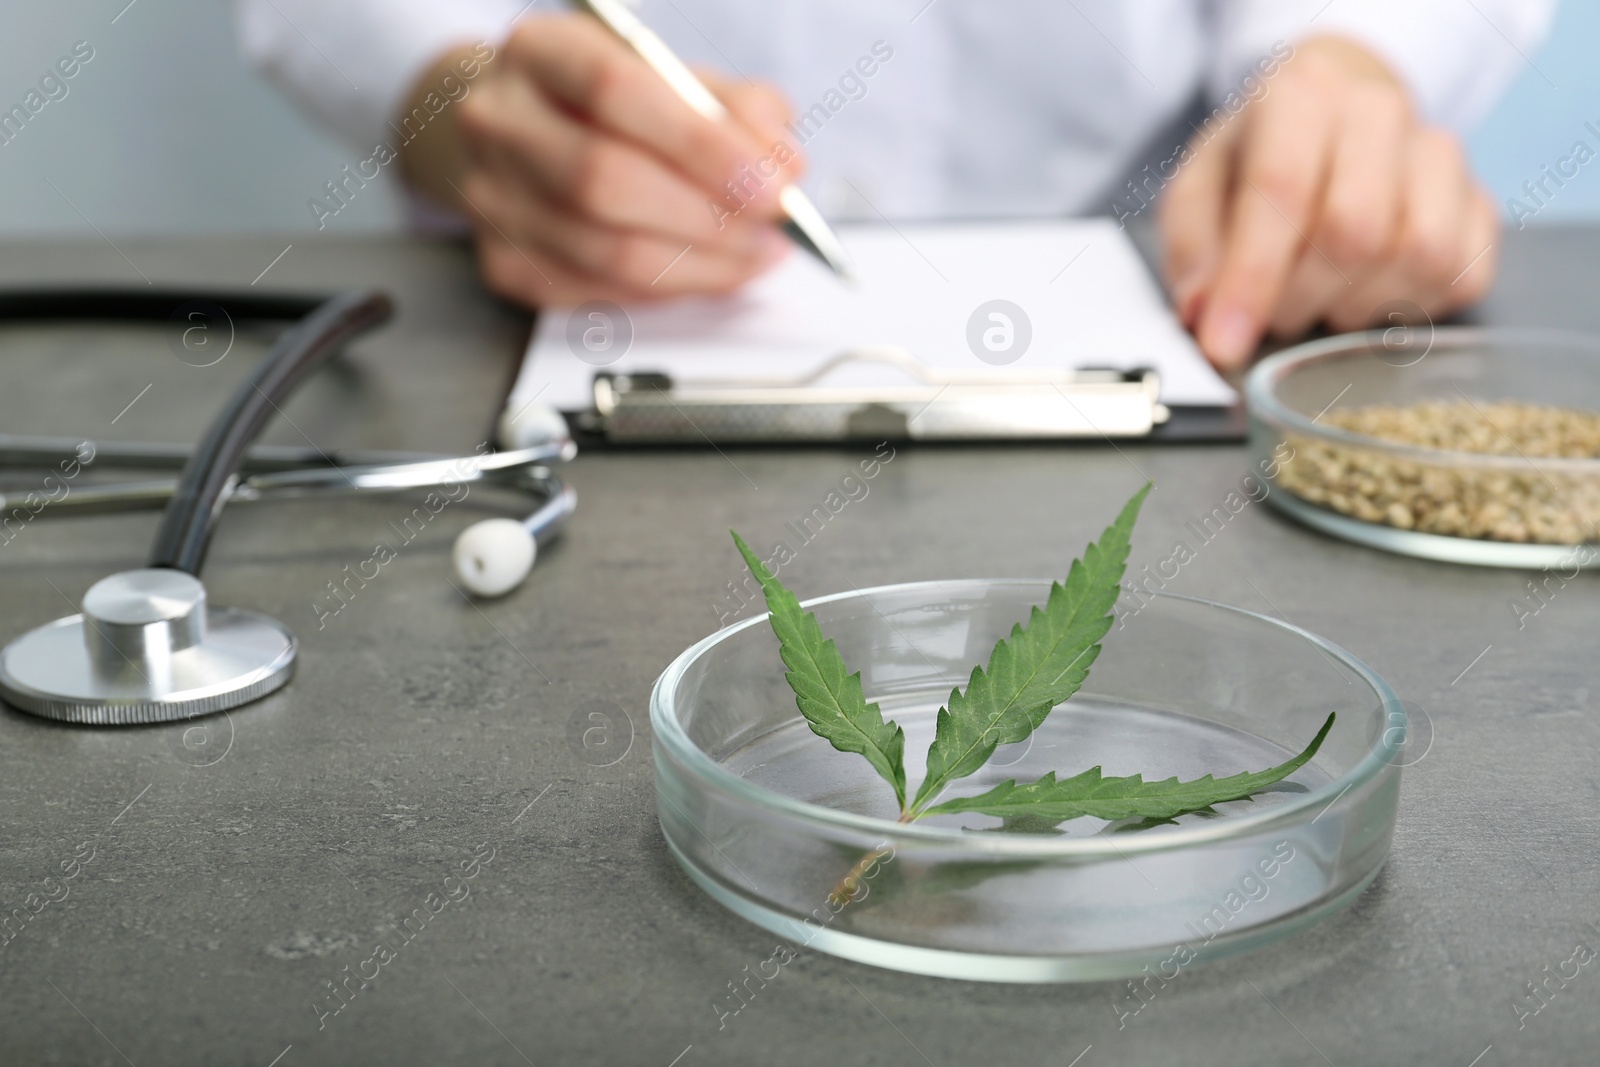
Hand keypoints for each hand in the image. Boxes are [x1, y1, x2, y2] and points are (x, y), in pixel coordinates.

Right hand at [401, 16, 802, 305]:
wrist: (515, 131)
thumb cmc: (602, 102)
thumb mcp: (670, 74)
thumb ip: (733, 106)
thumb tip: (784, 163)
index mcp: (539, 51)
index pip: (616, 91)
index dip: (702, 144)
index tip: (770, 183)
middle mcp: (500, 122)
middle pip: (605, 181)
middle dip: (707, 215)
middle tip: (771, 226)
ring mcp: (492, 199)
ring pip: (607, 252)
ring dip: (700, 264)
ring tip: (756, 253)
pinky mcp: (503, 264)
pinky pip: (601, 292)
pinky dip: (670, 289)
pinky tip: (709, 270)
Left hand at [1160, 36, 1498, 369]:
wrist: (1335, 119)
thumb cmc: (1261, 160)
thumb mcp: (1199, 190)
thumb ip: (1194, 250)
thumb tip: (1205, 314)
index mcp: (1302, 95)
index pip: (1282, 193)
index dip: (1251, 280)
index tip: (1225, 345)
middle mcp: (1380, 113)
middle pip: (1353, 234)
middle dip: (1298, 298)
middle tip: (1271, 311)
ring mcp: (1441, 156)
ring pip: (1415, 258)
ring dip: (1353, 306)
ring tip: (1320, 295)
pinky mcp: (1480, 205)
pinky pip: (1459, 277)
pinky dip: (1408, 308)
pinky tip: (1369, 293)